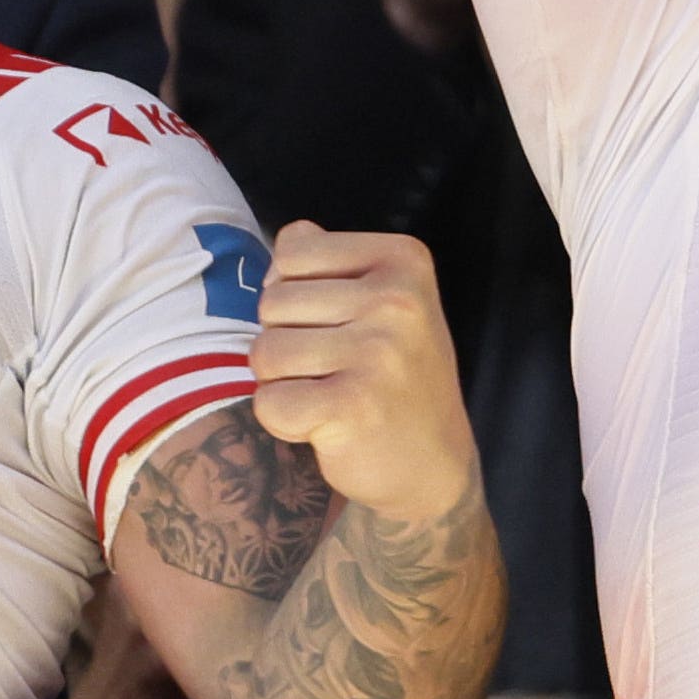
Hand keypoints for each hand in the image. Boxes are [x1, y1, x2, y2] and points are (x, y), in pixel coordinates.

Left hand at [242, 222, 476, 523]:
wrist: (434, 463)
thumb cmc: (397, 375)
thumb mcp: (385, 301)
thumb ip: (334, 263)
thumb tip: (291, 235)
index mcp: (404, 260)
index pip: (292, 250)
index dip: (294, 292)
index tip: (335, 323)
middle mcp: (396, 299)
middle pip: (272, 302)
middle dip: (285, 340)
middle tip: (333, 369)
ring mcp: (378, 352)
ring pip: (264, 352)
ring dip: (281, 382)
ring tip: (327, 394)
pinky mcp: (353, 405)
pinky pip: (269, 402)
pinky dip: (282, 420)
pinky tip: (321, 424)